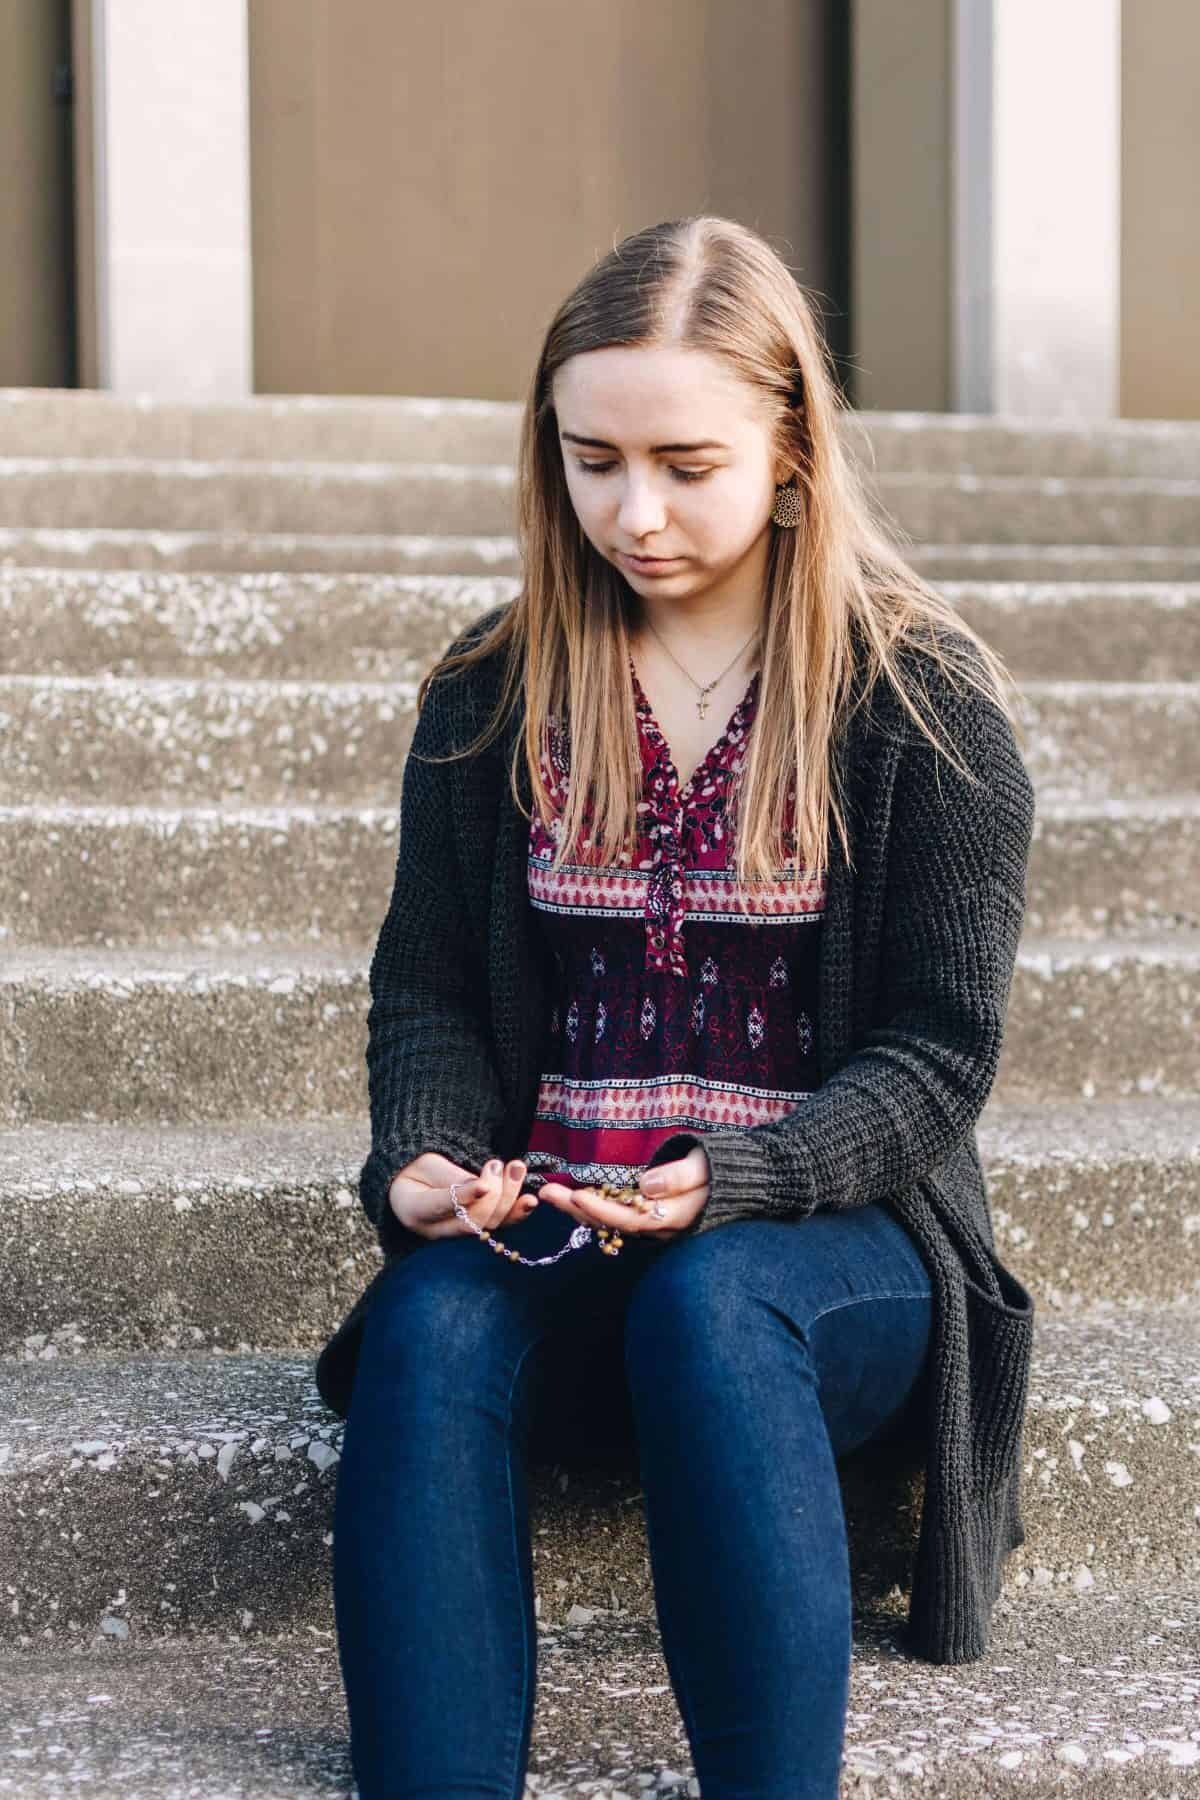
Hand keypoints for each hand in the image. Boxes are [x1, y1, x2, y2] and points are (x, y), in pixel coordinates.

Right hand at [388, 1152, 537, 1240]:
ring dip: (509, 1197)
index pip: (440, 1206)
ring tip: (516, 1167)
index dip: (464, 1197)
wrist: (415, 1185)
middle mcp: (437, 1230)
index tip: (483, 1185)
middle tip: (497, 1163)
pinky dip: (516, 1213)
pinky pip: (499, 1225)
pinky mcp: (477, 1230)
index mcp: (414, 1210)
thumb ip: (449, 1175)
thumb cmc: (417, 1171)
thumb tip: (481, 1185)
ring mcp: (458, 1234)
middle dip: (492, 1193)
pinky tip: (530, 1200)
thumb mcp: (425, 1164)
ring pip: (489, 1225)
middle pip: (470, 1221)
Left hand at [535, 1145, 709, 1240]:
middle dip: (576, 1209)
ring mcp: (652, 1223)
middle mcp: (659, 1226)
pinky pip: (614, 1218)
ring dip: (577, 1209)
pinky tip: (572, 1200)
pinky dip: (591, 1209)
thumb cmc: (723, 1169)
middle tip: (545, 1192)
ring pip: (608, 1223)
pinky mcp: (648, 1216)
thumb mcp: (706, 1166)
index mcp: (673, 1216)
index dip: (601, 1209)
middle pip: (611, 1224)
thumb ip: (680, 1175)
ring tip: (550, 1193)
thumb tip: (647, 1184)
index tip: (576, 1195)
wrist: (740, 1180)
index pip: (629, 1218)